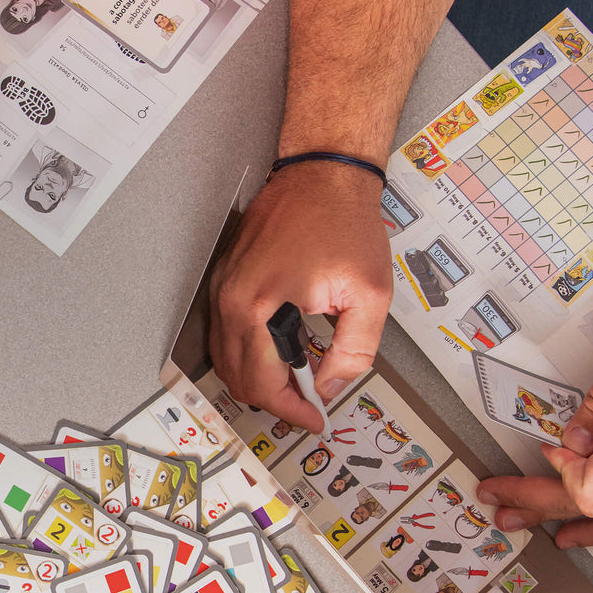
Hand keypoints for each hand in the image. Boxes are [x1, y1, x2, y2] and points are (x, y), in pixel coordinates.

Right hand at [209, 162, 392, 431]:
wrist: (321, 175)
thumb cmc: (344, 223)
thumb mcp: (370, 295)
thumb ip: (352, 352)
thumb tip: (330, 385)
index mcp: (260, 306)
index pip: (262, 382)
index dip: (291, 410)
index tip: (314, 417)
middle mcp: (230, 298)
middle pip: (235, 376)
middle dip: (273, 398)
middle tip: (308, 403)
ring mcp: (221, 286)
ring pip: (224, 356)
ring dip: (257, 377)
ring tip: (296, 380)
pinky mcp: (223, 277)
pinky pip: (224, 331)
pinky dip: (247, 352)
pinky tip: (278, 351)